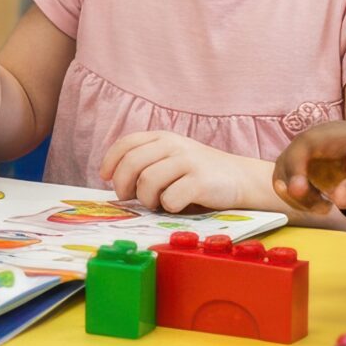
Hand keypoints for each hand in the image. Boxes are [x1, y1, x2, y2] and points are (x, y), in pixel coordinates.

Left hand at [100, 131, 260, 211]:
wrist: (241, 178)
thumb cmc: (199, 174)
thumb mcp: (172, 158)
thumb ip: (148, 162)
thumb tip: (115, 183)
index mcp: (163, 138)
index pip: (126, 144)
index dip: (110, 162)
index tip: (105, 177)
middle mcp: (173, 145)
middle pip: (131, 164)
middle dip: (123, 185)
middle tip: (130, 198)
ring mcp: (187, 161)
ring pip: (147, 182)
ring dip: (148, 199)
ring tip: (158, 202)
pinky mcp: (200, 181)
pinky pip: (170, 199)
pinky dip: (169, 207)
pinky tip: (178, 204)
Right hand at [272, 122, 345, 212]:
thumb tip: (340, 201)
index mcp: (333, 135)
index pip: (304, 144)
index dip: (295, 165)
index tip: (298, 190)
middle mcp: (313, 141)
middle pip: (287, 160)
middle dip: (295, 188)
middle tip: (323, 208)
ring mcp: (305, 155)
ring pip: (283, 175)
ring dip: (296, 198)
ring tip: (325, 209)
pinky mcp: (303, 169)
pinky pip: (289, 185)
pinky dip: (299, 200)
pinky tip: (322, 206)